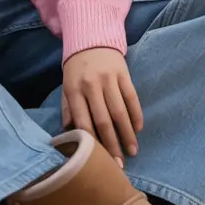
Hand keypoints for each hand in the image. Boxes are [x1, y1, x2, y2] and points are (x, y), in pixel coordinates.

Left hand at [62, 48, 142, 167]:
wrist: (91, 39)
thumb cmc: (77, 69)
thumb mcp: (66, 87)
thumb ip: (67, 110)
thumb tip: (69, 136)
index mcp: (74, 91)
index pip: (84, 122)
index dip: (93, 145)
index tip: (102, 162)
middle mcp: (91, 85)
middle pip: (103, 121)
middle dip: (112, 145)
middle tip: (120, 165)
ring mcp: (108, 79)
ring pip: (120, 111)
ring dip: (127, 134)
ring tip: (132, 151)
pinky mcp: (123, 74)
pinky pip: (132, 97)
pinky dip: (136, 114)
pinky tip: (138, 129)